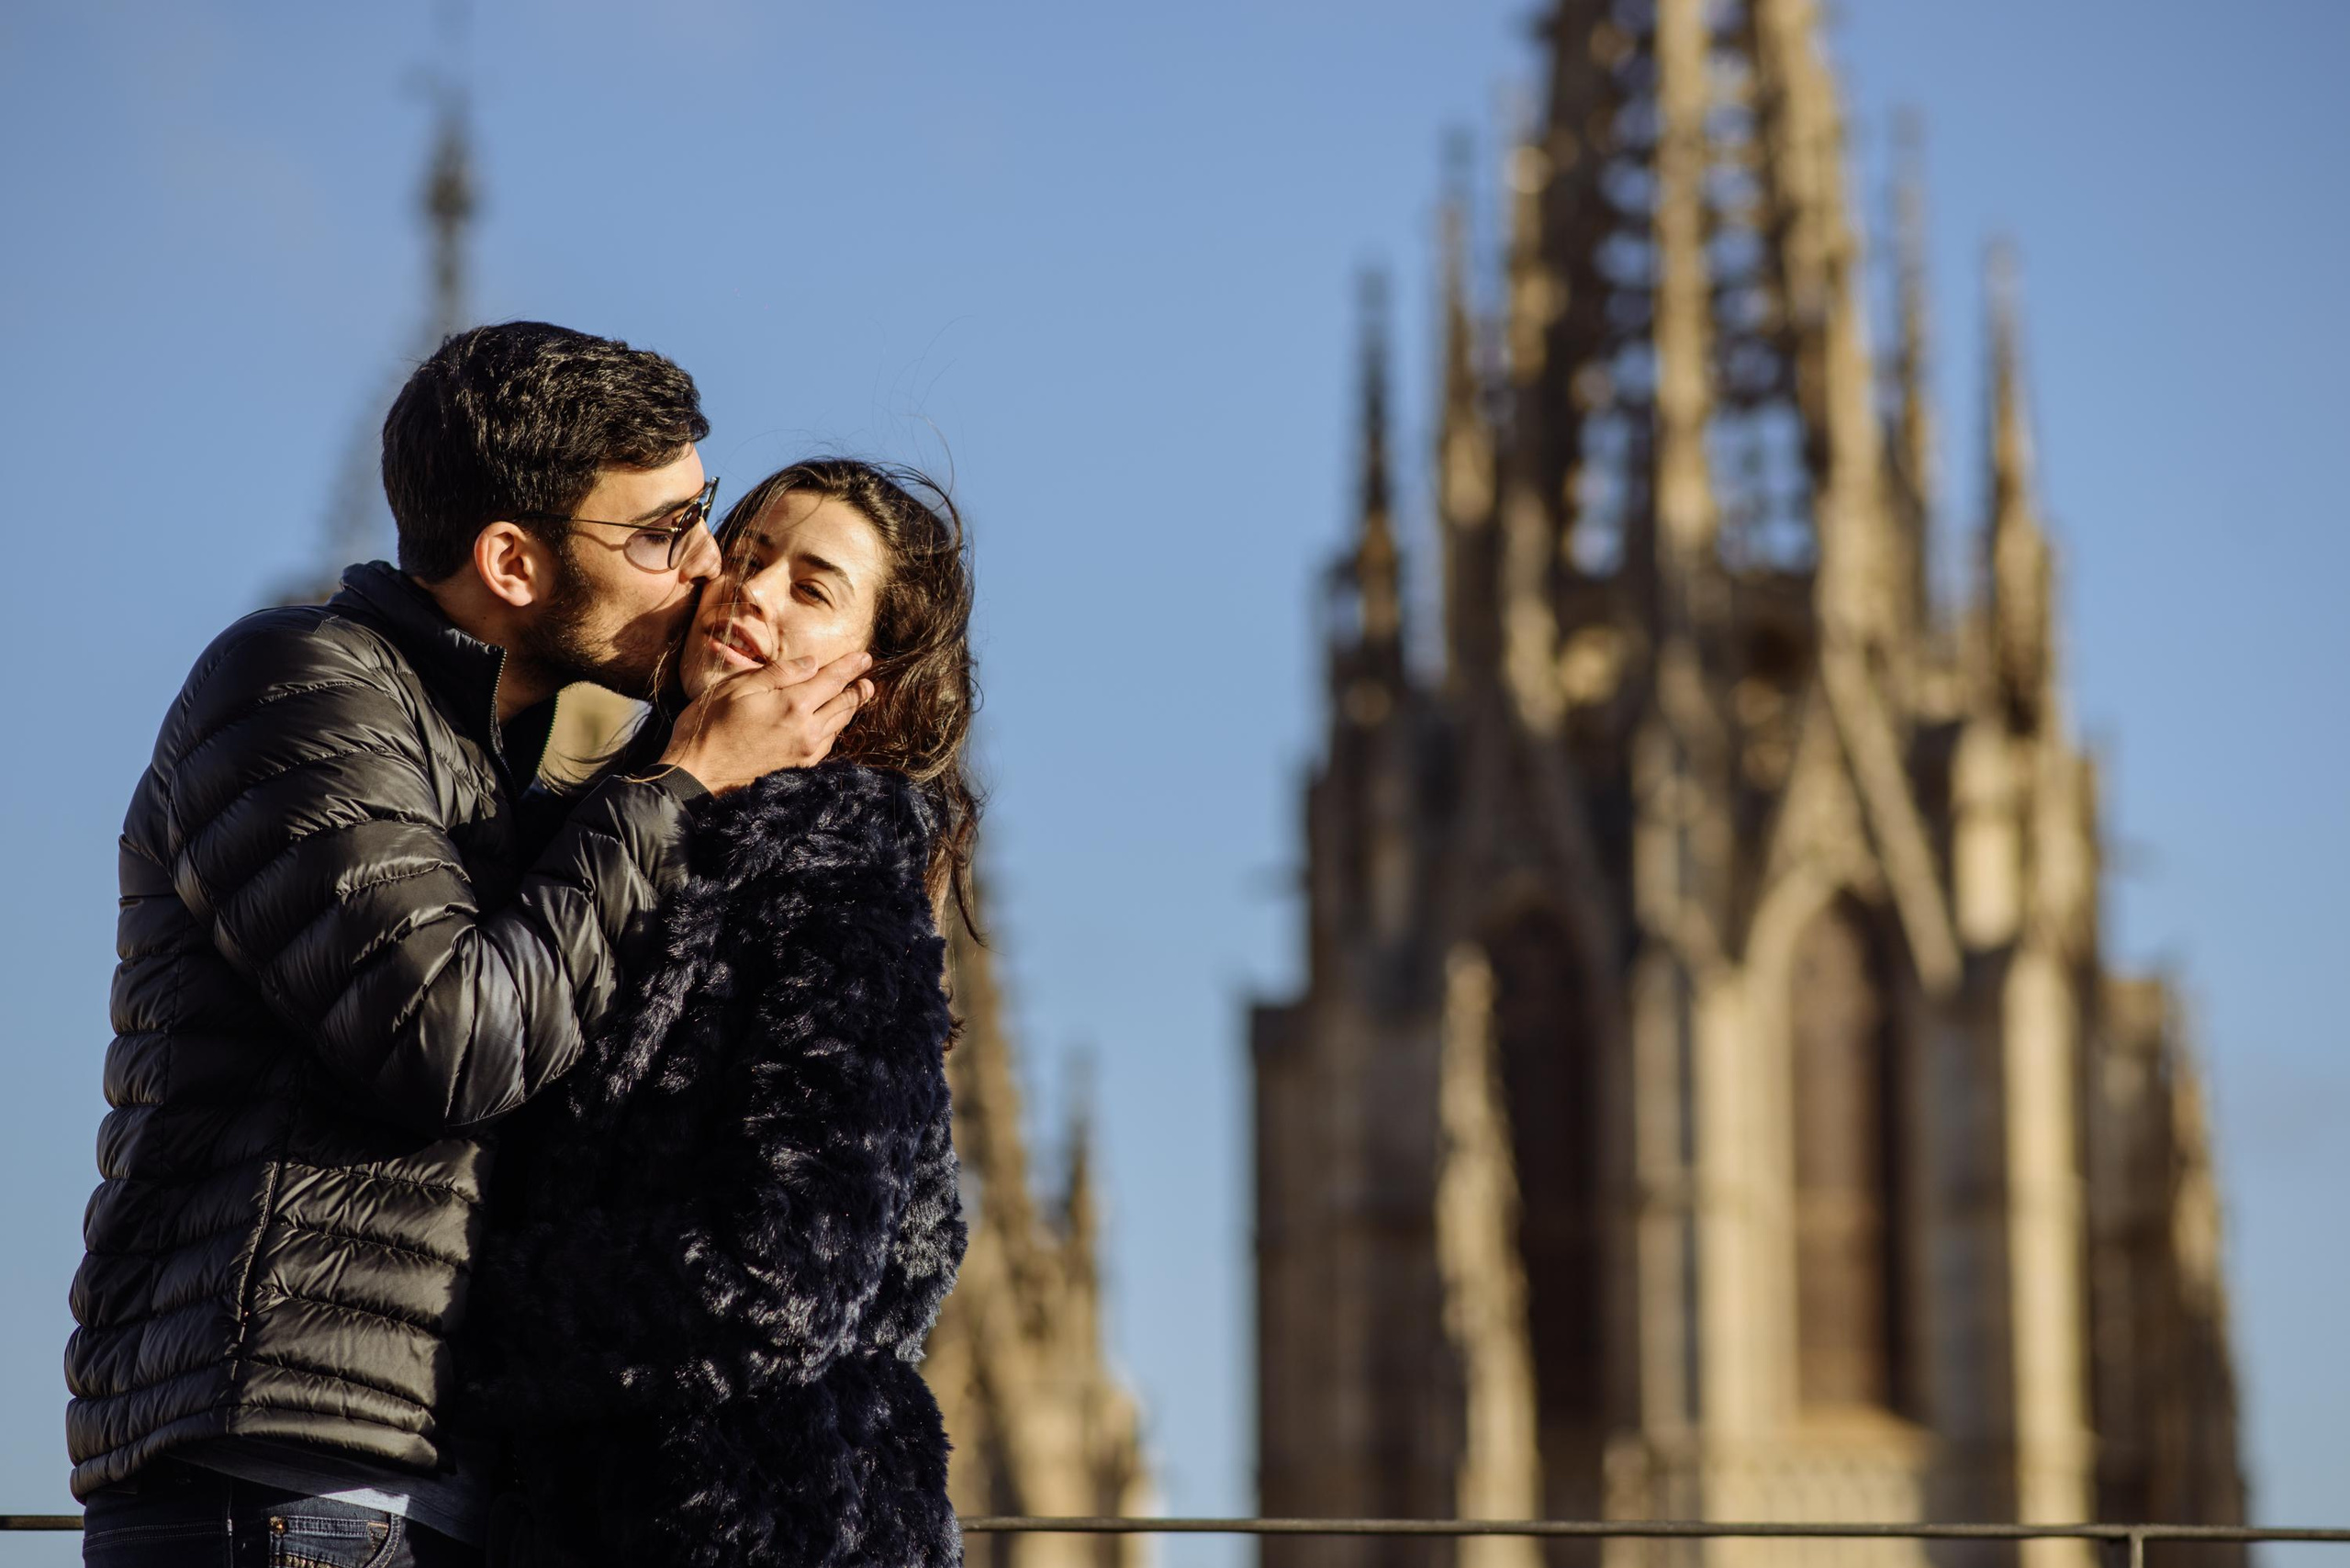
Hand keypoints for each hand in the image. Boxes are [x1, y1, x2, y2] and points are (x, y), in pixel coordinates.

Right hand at [658, 650, 874, 793]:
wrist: (698, 775)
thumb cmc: (710, 726)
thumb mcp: (738, 687)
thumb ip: (779, 674)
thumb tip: (812, 663)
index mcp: (794, 704)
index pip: (832, 679)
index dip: (850, 666)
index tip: (865, 657)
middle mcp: (807, 729)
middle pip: (842, 704)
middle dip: (858, 689)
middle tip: (869, 679)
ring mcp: (805, 751)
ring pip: (838, 725)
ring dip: (850, 708)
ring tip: (859, 697)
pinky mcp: (799, 767)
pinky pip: (827, 743)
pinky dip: (835, 729)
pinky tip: (834, 724)